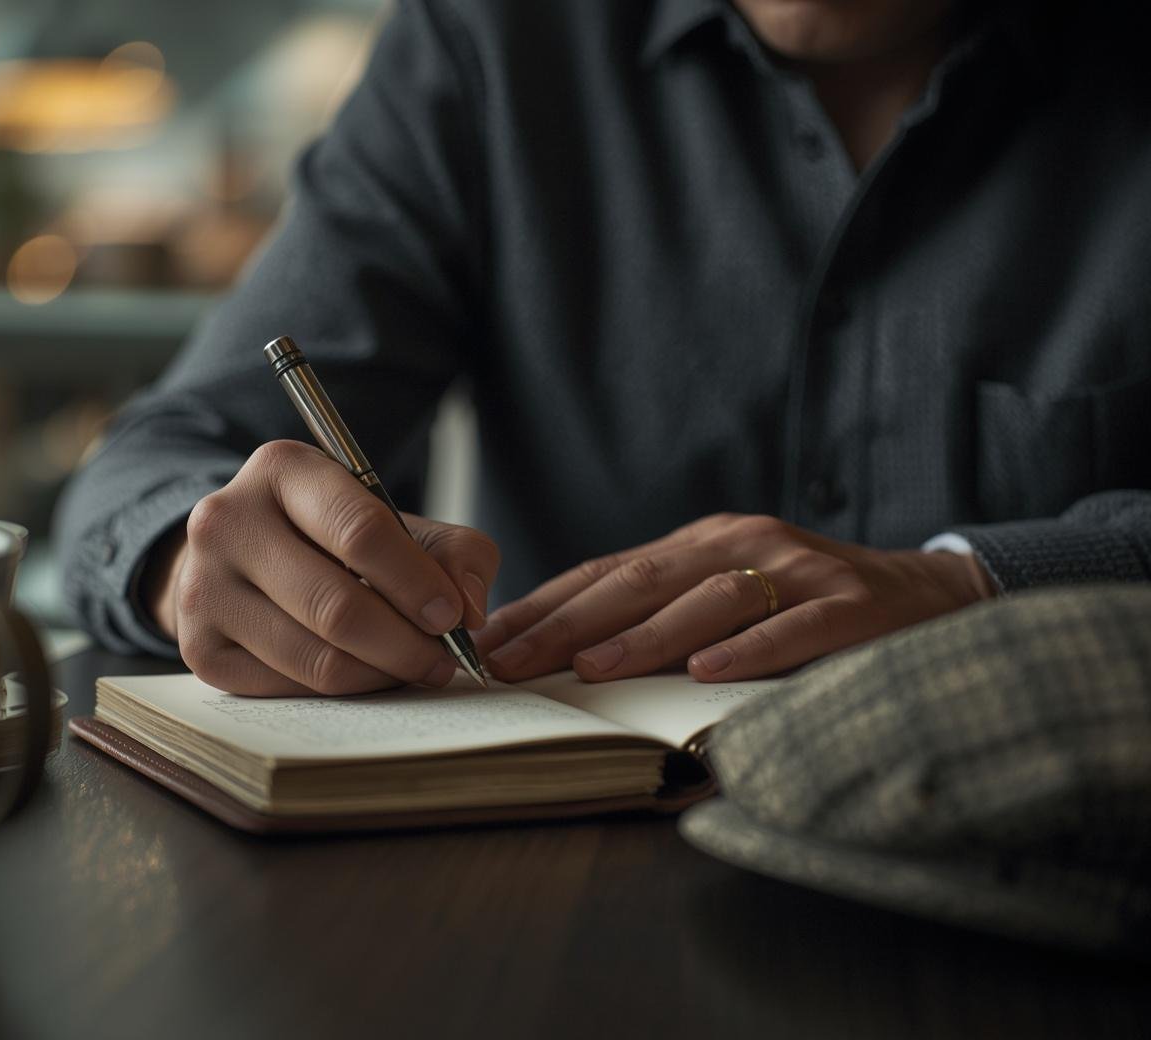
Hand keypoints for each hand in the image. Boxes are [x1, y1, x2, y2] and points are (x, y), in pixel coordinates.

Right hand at [146, 440, 498, 694]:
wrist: (241, 555)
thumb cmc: (330, 535)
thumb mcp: (392, 519)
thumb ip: (451, 551)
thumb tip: (470, 610)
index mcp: (282, 469)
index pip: (359, 531)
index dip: (416, 582)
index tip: (453, 616)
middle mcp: (226, 521)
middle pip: (336, 606)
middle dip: (406, 643)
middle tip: (443, 659)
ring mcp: (202, 587)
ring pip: (314, 657)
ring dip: (380, 674)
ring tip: (414, 668)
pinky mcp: (198, 646)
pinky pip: (288, 688)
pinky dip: (340, 690)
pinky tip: (364, 673)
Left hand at [473, 514, 993, 683]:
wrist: (929, 592)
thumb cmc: (807, 607)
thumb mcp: (730, 594)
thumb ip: (664, 612)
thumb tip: (568, 655)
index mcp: (703, 543)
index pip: (610, 571)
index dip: (548, 604)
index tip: (490, 640)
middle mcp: (742, 544)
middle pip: (642, 581)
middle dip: (568, 623)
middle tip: (512, 661)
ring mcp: (798, 571)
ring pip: (709, 599)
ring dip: (645, 635)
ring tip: (592, 668)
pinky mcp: (851, 607)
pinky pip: (794, 629)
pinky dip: (750, 650)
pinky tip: (708, 673)